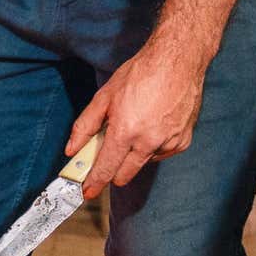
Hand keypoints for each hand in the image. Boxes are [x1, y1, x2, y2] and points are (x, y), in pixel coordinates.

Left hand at [65, 35, 208, 198]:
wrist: (176, 62)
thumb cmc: (138, 75)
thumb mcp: (104, 97)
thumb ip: (85, 126)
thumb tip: (72, 148)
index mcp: (126, 131)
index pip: (106, 167)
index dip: (95, 182)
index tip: (87, 193)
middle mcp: (149, 142)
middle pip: (125, 173)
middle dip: (112, 172)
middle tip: (104, 160)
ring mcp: (169, 143)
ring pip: (143, 162)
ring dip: (133, 154)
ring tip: (133, 125)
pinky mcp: (183, 141)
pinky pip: (161, 153)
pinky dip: (152, 147)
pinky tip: (150, 127)